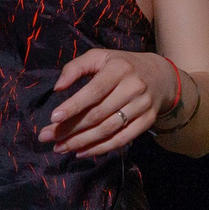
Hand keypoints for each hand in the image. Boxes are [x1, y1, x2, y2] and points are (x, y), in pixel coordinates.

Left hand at [39, 46, 179, 157]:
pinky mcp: (147, 121)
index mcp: (120, 69)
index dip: (74, 105)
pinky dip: (100, 148)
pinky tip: (81, 152)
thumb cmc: (122, 66)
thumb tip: (58, 88)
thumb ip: (76, 67)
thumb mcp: (100, 57)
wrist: (160, 76)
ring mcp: (142, 106)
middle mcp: (134, 87)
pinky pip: (122, 140)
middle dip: (71, 128)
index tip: (53, 118)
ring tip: (60, 147)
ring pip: (108, 129)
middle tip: (47, 137)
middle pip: (98, 114)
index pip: (95, 91)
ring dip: (81, 142)